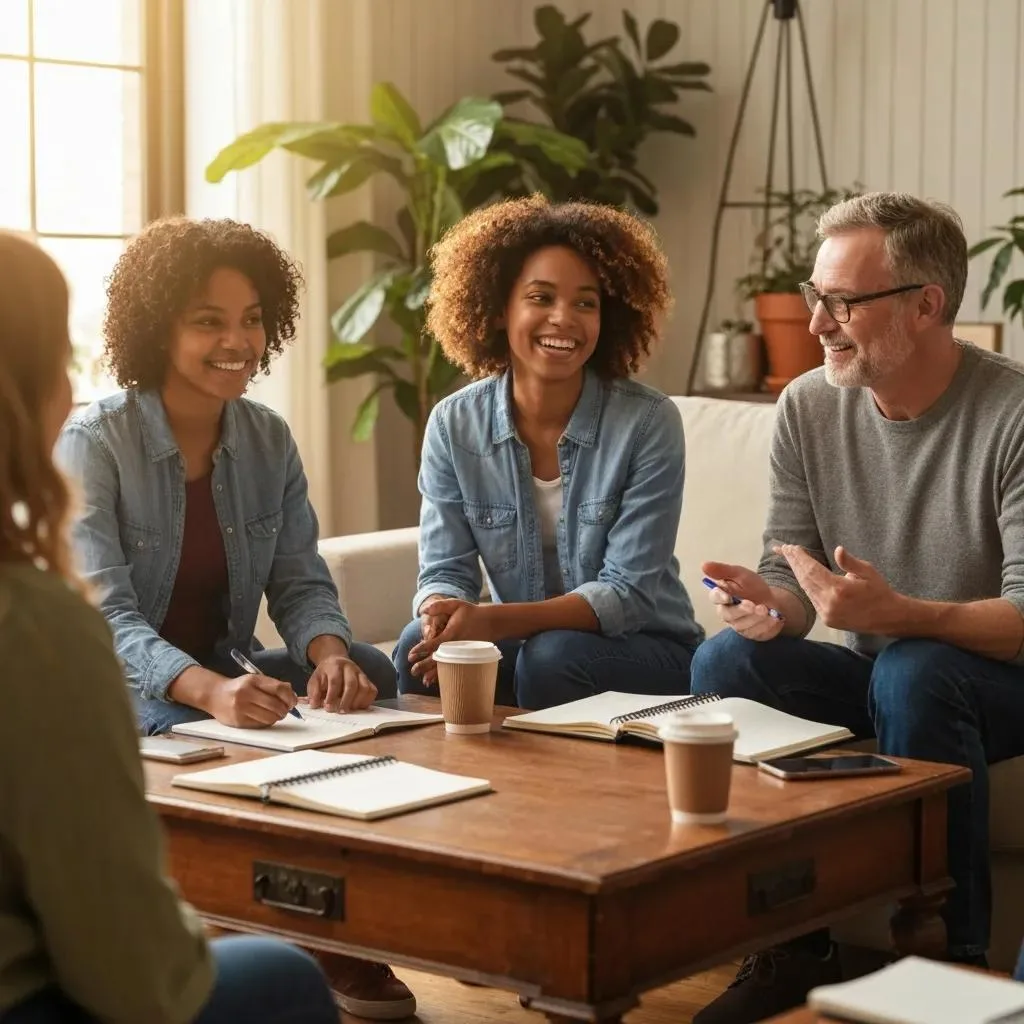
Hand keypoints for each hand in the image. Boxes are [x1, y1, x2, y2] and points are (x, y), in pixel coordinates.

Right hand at [208, 673, 296, 727]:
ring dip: (277, 718)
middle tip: (285, 710)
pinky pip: (260, 724)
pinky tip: (265, 718)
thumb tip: (292, 695)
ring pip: (269, 717)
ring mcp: (241, 708)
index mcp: (253, 680)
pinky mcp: (238, 721)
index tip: (293, 702)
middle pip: (275, 705)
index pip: (279, 689)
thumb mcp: (254, 680)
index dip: (290, 697)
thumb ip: (273, 685)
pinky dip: (267, 722)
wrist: (214, 695)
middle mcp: (246, 693)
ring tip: (276, 715)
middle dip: (285, 710)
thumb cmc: (239, 687)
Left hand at [306, 655, 376, 712]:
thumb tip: (314, 705)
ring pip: (364, 687)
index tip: (328, 708)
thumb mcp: (315, 680)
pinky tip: (359, 707)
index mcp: (335, 665)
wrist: (336, 661)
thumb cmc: (325, 674)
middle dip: (346, 700)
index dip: (332, 695)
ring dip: (358, 701)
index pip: (335, 681)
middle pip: (351, 684)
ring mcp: (361, 673)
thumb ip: (313, 692)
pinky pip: (372, 690)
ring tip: (350, 710)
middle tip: (341, 711)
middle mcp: (350, 667)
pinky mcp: (367, 679)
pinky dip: (367, 700)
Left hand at [409, 599, 494, 681]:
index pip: (433, 644)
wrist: (491, 622)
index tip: (411, 655)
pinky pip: (454, 666)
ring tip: (424, 681)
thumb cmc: (472, 613)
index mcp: (451, 633)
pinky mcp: (467, 656)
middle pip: (438, 658)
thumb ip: (439, 606)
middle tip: (413, 671)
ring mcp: (462, 653)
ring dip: (435, 674)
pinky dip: (446, 673)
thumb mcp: (456, 604)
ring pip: (446, 665)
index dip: (421, 650)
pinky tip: (440, 679)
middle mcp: (456, 646)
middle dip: (424, 665)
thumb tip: (423, 610)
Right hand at [702, 560, 784, 641]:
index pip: (715, 597)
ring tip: (768, 610)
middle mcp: (727, 613)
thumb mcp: (741, 574)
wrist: (773, 600)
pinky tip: (774, 618)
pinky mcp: (751, 634)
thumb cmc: (753, 587)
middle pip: (728, 615)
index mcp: (722, 596)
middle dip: (742, 611)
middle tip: (756, 606)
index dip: (720, 597)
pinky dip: (767, 625)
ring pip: (743, 626)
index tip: (728, 596)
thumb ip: (723, 570)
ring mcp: (739, 626)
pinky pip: (756, 633)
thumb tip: (703, 565)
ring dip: (757, 619)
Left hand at [775, 543, 901, 632]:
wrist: (889, 618)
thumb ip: (850, 562)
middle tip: (783, 548)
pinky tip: (802, 574)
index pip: (812, 570)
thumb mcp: (869, 572)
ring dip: (798, 573)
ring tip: (790, 558)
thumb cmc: (880, 591)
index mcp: (839, 590)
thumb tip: (838, 549)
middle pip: (805, 579)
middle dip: (794, 562)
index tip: (790, 547)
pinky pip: (813, 599)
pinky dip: (806, 585)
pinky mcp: (827, 620)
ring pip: (807, 589)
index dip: (799, 558)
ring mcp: (827, 614)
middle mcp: (829, 603)